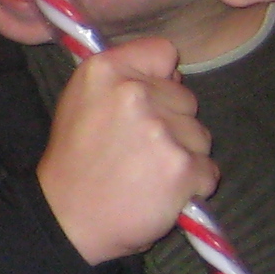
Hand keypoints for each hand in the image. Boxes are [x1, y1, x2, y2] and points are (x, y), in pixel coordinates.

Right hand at [38, 38, 214, 264]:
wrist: (66, 220)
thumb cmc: (75, 164)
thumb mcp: (81, 102)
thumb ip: (122, 79)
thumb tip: (173, 75)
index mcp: (105, 71)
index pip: (162, 52)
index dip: (159, 79)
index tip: (143, 104)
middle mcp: (134, 93)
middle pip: (185, 98)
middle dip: (172, 123)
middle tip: (137, 151)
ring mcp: (161, 130)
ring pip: (200, 135)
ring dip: (183, 156)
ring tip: (147, 175)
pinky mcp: (182, 167)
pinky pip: (208, 170)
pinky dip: (192, 187)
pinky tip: (160, 193)